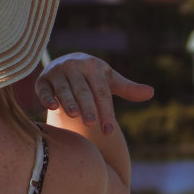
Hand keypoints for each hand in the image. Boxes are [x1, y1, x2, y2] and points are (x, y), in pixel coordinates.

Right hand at [34, 53, 153, 135]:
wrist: (66, 62)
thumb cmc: (92, 76)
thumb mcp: (109, 80)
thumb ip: (127, 88)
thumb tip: (151, 92)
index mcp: (93, 66)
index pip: (102, 92)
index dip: (106, 111)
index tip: (109, 130)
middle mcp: (74, 66)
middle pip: (83, 91)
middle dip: (88, 106)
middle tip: (93, 123)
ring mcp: (57, 72)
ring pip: (64, 89)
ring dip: (68, 101)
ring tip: (75, 115)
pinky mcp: (42, 79)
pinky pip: (44, 89)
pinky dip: (47, 97)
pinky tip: (52, 107)